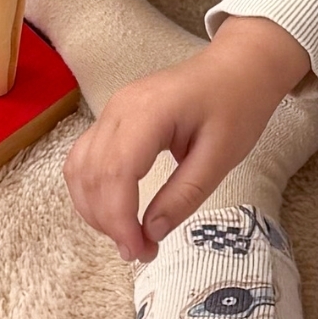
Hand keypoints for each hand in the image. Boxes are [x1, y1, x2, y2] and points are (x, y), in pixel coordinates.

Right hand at [61, 16, 311, 262]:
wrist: (237, 67)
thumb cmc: (237, 105)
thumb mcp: (221, 157)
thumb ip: (184, 196)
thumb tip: (151, 232)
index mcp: (150, 112)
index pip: (116, 174)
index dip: (120, 220)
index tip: (140, 251)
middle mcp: (119, 109)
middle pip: (92, 175)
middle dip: (109, 222)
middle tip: (140, 251)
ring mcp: (111, 112)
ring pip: (79, 170)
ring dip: (95, 211)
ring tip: (128, 235)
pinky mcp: (111, 120)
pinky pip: (84, 160)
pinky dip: (91, 193)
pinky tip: (113, 213)